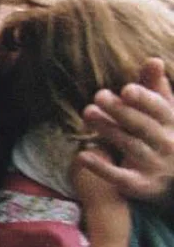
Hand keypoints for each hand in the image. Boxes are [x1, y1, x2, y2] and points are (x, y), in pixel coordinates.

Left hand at [78, 58, 173, 202]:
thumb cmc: (165, 138)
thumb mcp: (166, 114)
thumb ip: (156, 89)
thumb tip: (153, 60)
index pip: (160, 110)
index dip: (144, 99)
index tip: (126, 89)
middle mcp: (167, 145)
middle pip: (142, 126)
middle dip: (121, 111)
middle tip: (97, 96)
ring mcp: (155, 166)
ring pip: (130, 146)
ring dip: (109, 129)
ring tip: (87, 112)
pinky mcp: (140, 186)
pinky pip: (120, 177)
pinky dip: (101, 167)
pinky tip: (82, 156)